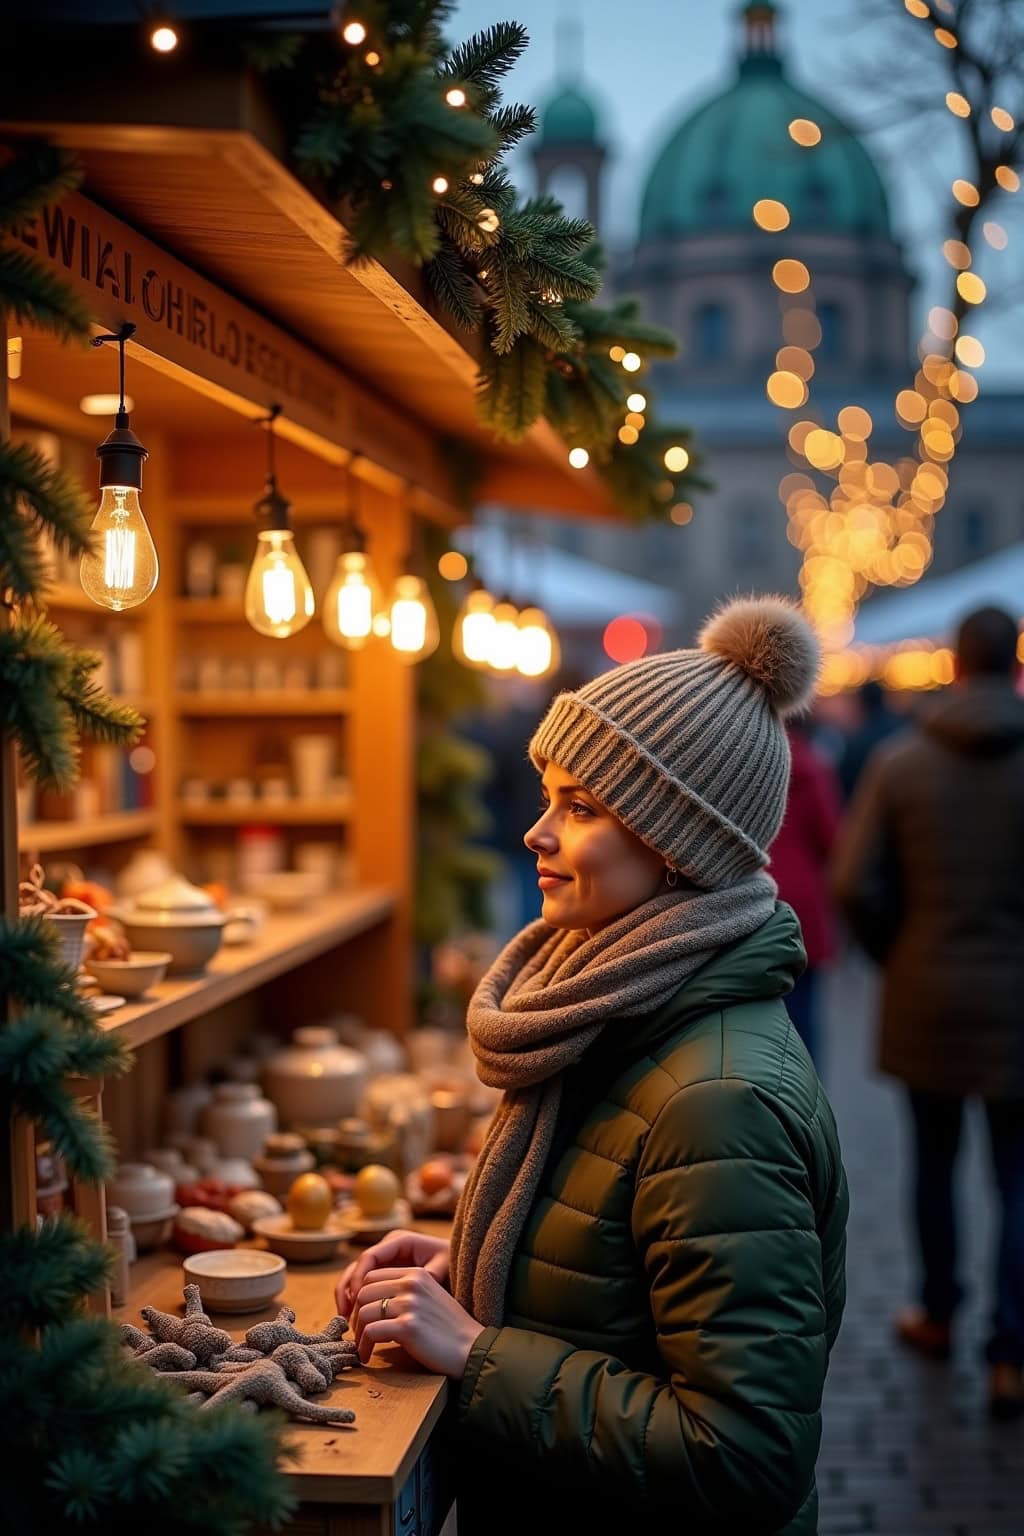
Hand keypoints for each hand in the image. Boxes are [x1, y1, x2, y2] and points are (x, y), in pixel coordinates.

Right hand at [335, 1229, 449, 1319]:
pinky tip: (354, 1319)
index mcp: (398, 1241)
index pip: (369, 1257)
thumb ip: (428, 1273)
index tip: (356, 1299)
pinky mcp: (382, 1276)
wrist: (456, 1264)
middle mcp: (386, 1249)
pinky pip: (363, 1287)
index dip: (358, 1277)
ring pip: (355, 1278)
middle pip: (356, 1267)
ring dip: (347, 1298)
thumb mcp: (443, 1265)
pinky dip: (356, 1302)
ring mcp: (383, 1262)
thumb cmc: (450, 1262)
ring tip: (345, 1319)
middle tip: (344, 1313)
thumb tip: (411, 1287)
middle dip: (347, 1290)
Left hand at [351, 1265, 483, 1377]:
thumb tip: (370, 1303)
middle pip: (363, 1293)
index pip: (372, 1276)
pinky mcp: (407, 1327)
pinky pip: (371, 1333)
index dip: (361, 1297)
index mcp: (416, 1273)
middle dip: (356, 1315)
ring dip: (358, 1334)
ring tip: (363, 1348)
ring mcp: (409, 1304)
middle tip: (360, 1334)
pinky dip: (364, 1346)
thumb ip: (404, 1294)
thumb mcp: (428, 1298)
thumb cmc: (449, 1329)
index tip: (361, 1316)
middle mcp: (411, 1284)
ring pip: (364, 1313)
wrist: (472, 1348)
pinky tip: (367, 1356)